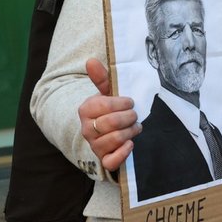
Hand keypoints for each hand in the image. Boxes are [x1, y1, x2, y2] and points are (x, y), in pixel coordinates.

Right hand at [78, 58, 140, 172]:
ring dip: (131, 132)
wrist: (107, 133)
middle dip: (129, 117)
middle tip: (135, 115)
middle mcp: (87, 129)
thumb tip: (91, 60)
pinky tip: (130, 144)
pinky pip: (112, 161)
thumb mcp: (107, 93)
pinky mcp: (103, 160)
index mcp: (86, 110)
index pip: (104, 105)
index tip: (130, 102)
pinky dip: (124, 152)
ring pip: (115, 139)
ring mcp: (94, 146)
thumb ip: (102, 78)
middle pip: (111, 123)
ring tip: (135, 127)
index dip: (121, 103)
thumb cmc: (109, 110)